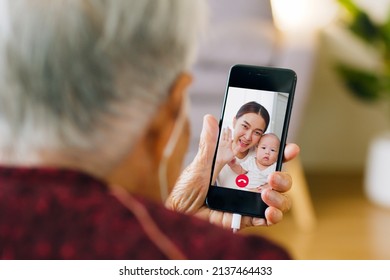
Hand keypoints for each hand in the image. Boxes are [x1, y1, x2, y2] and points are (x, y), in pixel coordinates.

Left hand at [165, 114, 299, 229]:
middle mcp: (248, 184)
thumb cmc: (186, 189)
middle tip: (273, 176)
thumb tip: (210, 118)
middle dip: (284, 177)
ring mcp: (248, 202)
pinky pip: (264, 220)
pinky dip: (272, 217)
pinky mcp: (244, 219)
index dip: (282, 153)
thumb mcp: (199, 165)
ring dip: (280, 197)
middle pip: (279, 180)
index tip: (291, 148)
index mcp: (240, 168)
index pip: (266, 159)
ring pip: (278, 200)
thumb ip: (209, 145)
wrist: (177, 214)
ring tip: (267, 194)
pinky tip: (269, 213)